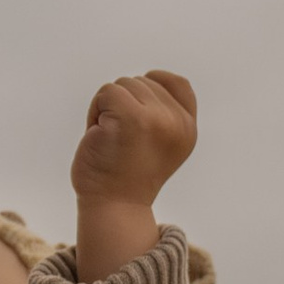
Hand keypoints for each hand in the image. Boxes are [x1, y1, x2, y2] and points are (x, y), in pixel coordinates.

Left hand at [71, 69, 196, 281]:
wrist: (114, 206)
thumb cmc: (126, 172)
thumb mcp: (161, 142)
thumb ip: (165, 114)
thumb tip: (150, 77)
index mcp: (188, 128)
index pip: (177, 82)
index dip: (152, 87)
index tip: (138, 114)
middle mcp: (177, 122)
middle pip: (142, 82)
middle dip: (123, 104)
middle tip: (121, 139)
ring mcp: (156, 119)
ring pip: (122, 85)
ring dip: (107, 108)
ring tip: (112, 138)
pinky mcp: (131, 117)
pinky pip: (106, 92)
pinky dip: (95, 110)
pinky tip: (100, 135)